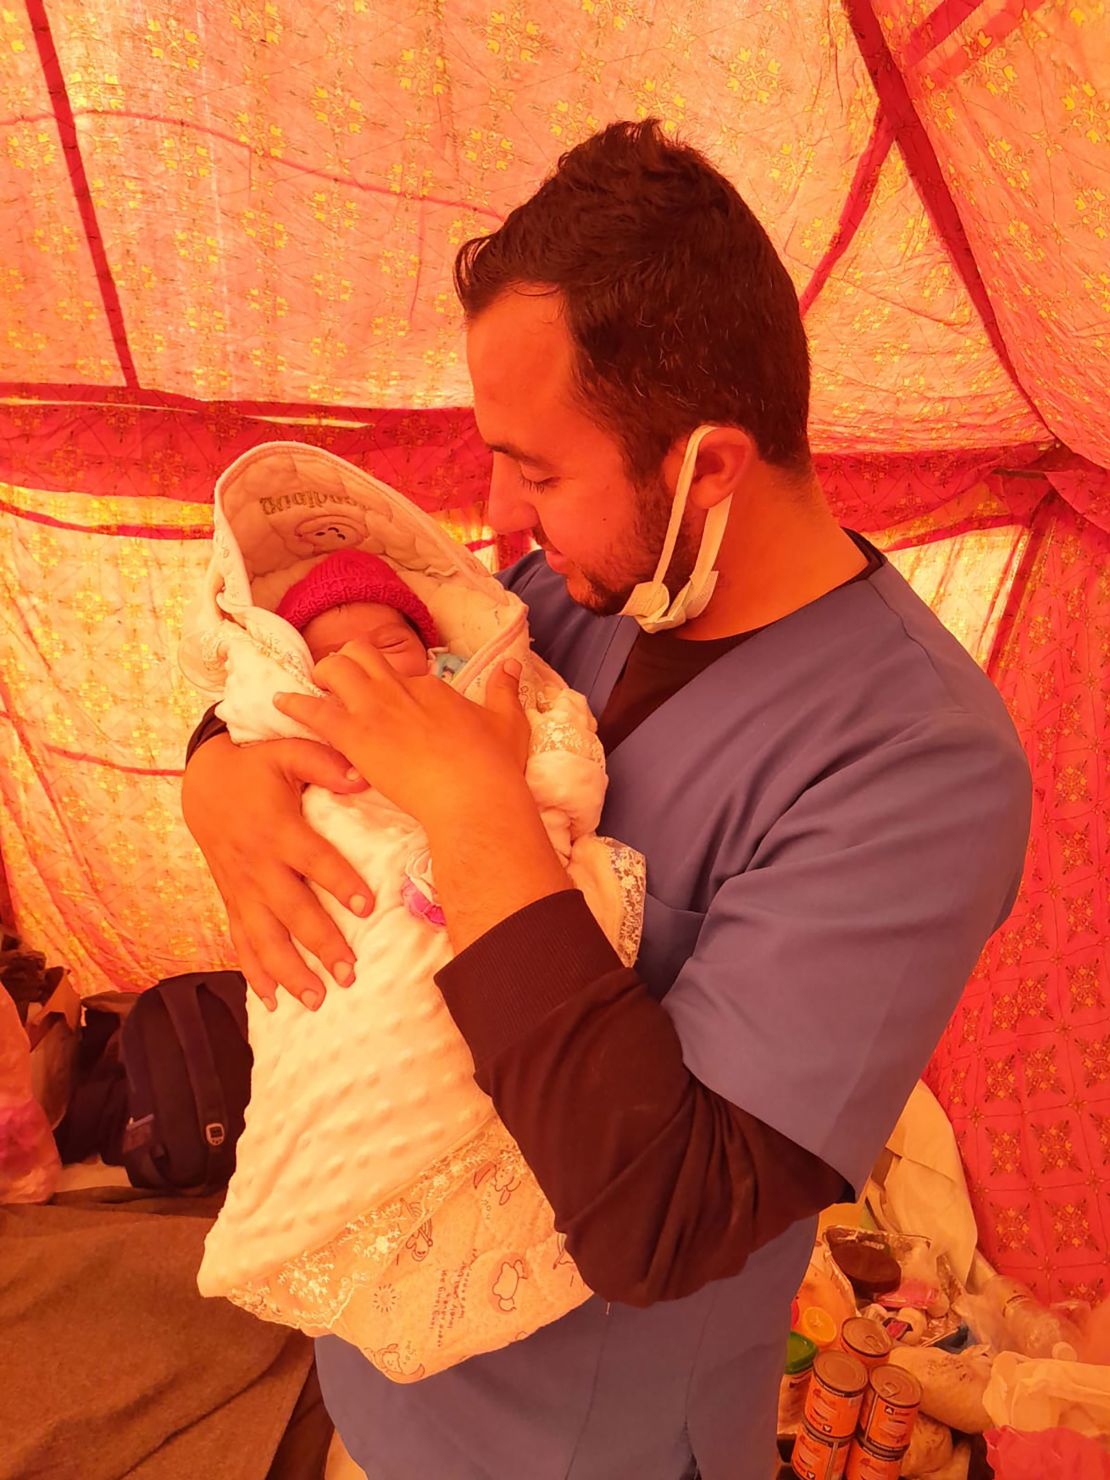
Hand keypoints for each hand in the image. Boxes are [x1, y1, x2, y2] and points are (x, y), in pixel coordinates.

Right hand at [182, 732, 372, 1010]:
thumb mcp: (286, 751)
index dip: (340, 881)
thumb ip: (323, 762)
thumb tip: (362, 777)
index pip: (314, 860)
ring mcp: (242, 888)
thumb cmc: (254, 766)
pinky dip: (255, 973)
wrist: (202, 781)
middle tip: (349, 972)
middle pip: (291, 910)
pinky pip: (240, 941)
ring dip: (289, 971)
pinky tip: (273, 1001)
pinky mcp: (232, 900)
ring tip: (318, 999)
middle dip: (320, 943)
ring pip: (264, 937)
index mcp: (277, 829)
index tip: (367, 906)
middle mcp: (258, 865)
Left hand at [274, 644, 529, 829]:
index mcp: (431, 687)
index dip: (391, 685)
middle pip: (362, 655)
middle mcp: (400, 688)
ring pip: (335, 668)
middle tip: (341, 682)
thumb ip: (506, 691)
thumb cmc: (494, 765)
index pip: (402, 673)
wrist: (473, 795)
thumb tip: (513, 666)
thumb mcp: (509, 722)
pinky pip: (314, 709)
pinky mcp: (355, 735)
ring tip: (313, 688)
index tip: (388, 702)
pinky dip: (294, 704)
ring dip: (322, 675)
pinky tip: (280, 703)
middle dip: (347, 663)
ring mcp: (375, 709)